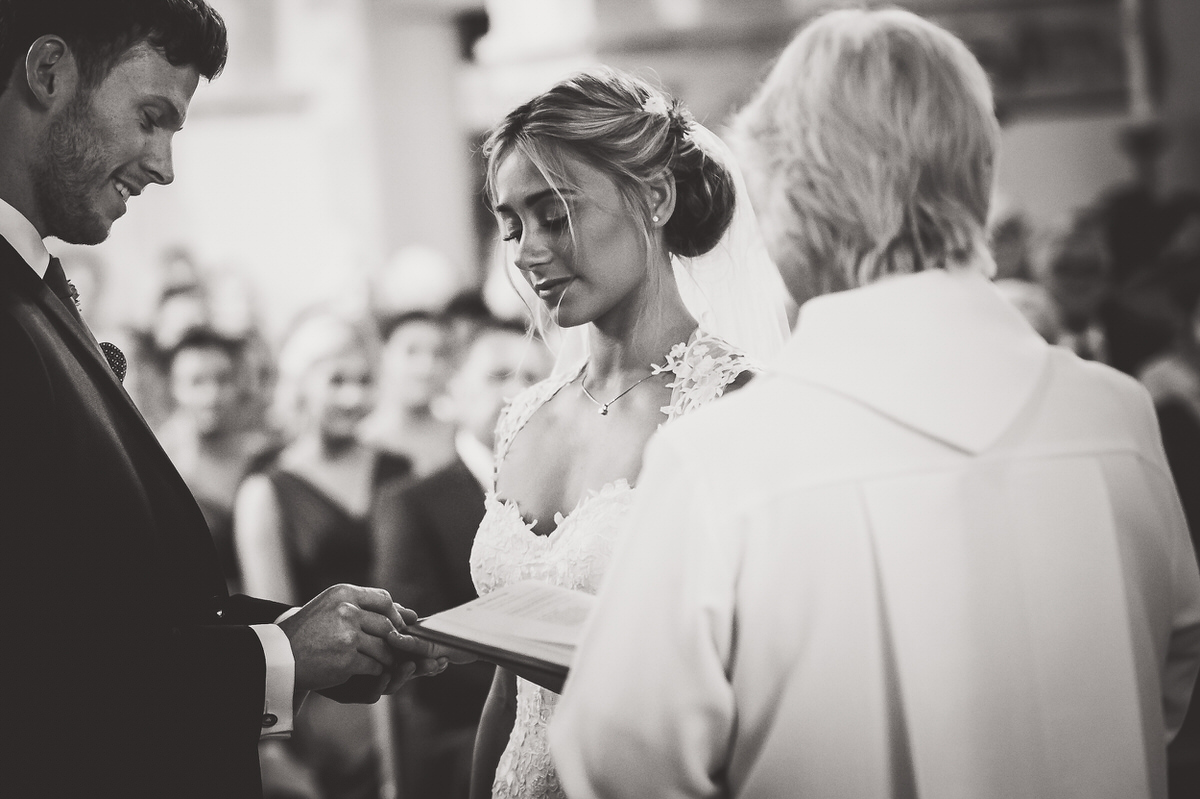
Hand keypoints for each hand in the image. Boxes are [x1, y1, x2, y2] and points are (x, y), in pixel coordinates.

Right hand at [277, 584, 407, 692]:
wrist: (278, 656)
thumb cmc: (306, 632)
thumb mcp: (330, 606)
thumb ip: (362, 605)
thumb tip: (408, 613)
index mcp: (343, 593)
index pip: (383, 599)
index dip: (394, 614)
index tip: (397, 627)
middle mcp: (346, 610)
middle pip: (386, 625)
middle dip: (393, 640)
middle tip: (393, 649)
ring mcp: (347, 635)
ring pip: (383, 647)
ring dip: (386, 658)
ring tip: (381, 662)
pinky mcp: (347, 660)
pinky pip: (374, 666)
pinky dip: (375, 671)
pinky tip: (368, 671)